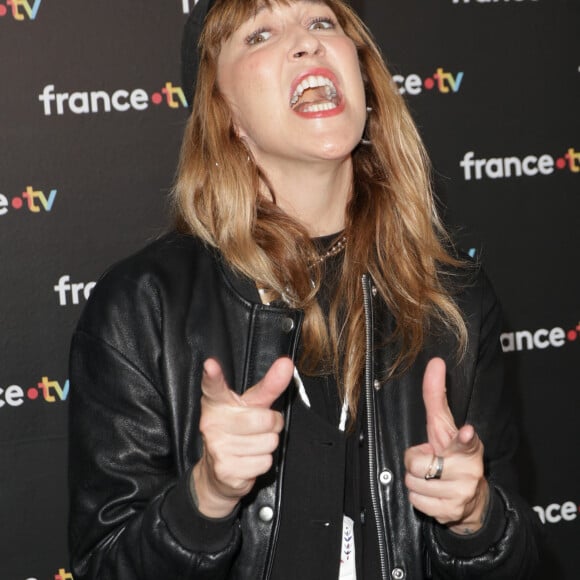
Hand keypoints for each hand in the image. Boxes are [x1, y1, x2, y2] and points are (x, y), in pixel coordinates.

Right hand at [192, 357, 293, 517]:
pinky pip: (264, 462)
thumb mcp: (252, 404)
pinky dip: (263, 462)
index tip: (210, 365)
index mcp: (217, 402)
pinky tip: (248, 460)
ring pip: (269, 442)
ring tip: (253, 444)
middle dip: (273, 424)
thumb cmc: (238, 429)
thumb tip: (286, 363)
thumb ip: (270, 384)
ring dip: (268, 444)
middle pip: (265, 419)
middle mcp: (211, 423)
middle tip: (261, 427)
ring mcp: (216, 447)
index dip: (213, 375)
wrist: (217, 472)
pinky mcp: (225, 470)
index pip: (214, 387)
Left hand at [404, 358, 489, 533]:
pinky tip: (433, 494)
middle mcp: (468, 469)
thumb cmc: (453, 458)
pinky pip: (415, 500)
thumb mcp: (445, 428)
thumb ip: (437, 397)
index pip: (465, 440)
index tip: (467, 431)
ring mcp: (461, 492)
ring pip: (412, 481)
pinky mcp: (451, 511)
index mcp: (467, 446)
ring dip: (416, 480)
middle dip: (415, 461)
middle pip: (416, 462)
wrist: (472, 503)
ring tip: (432, 479)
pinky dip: (418, 497)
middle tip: (430, 463)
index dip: (464, 436)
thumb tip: (435, 362)